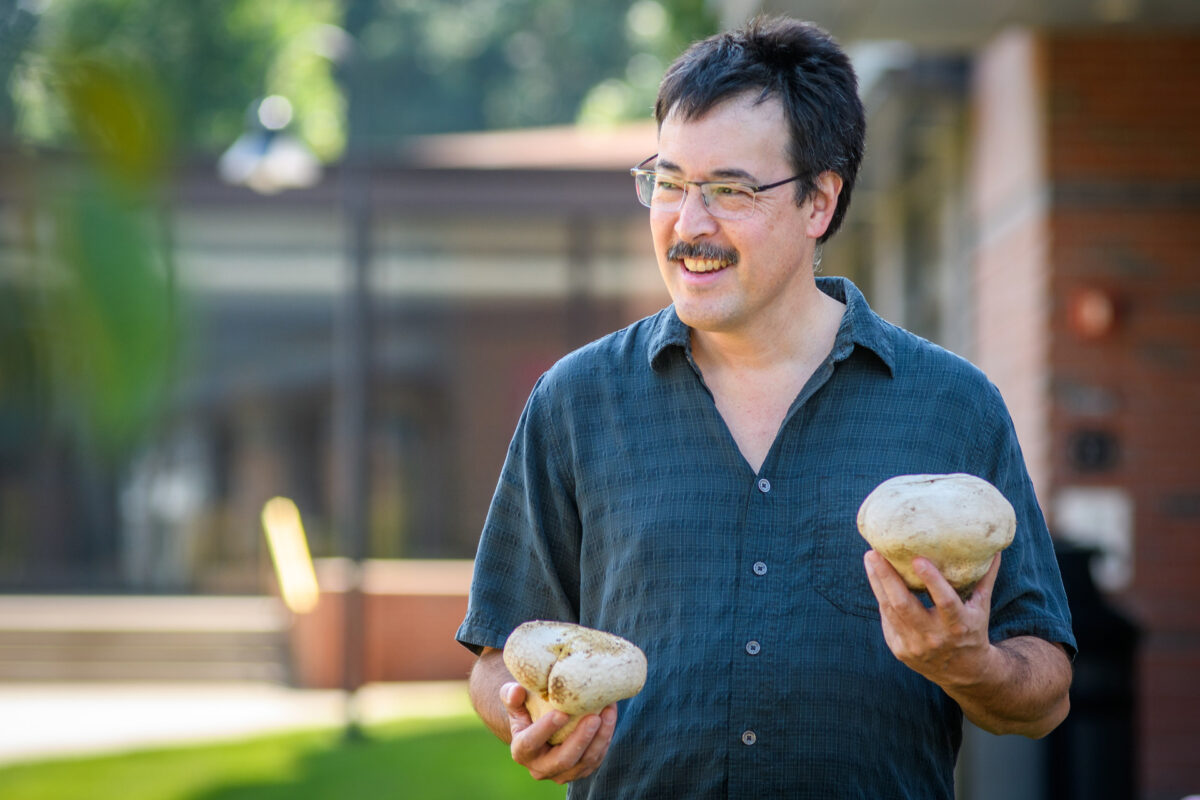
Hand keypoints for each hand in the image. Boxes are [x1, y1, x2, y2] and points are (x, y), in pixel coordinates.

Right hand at [502, 681, 616, 783]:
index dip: (546, 729)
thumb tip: (516, 690)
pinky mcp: (580, 771)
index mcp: (521, 751)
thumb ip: (511, 695)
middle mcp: (540, 768)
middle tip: (594, 717)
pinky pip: (596, 759)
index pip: (531, 743)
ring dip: (600, 738)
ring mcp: (562, 773)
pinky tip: (610, 717)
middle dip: (581, 739)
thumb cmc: (526, 708)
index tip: (562, 713)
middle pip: (563, 760)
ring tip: (609, 712)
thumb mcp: (515, 701)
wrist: (539, 725)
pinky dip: (605, 739)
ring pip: (585, 762)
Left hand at [863, 550, 1001, 689]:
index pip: (945, 602)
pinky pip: (887, 619)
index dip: (932, 581)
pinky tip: (875, 578)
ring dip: (877, 582)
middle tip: (875, 552)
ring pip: (889, 610)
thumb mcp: (981, 608)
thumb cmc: (973, 631)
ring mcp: (914, 646)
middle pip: (904, 605)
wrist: (964, 673)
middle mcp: (935, 637)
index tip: (918, 559)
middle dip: (887, 577)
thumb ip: (985, 578)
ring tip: (870, 559)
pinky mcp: (899, 650)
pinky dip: (881, 598)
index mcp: (958, 625)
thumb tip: (994, 550)